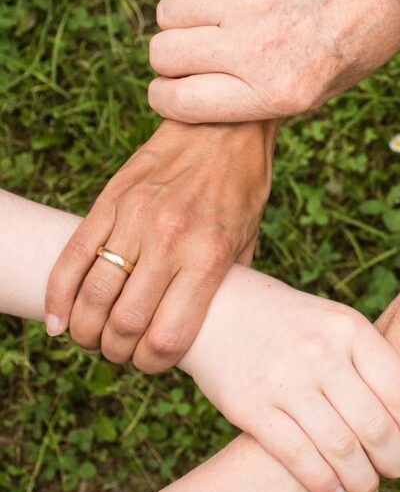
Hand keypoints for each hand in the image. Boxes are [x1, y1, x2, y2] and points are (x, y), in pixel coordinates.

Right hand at [45, 120, 274, 371]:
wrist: (224, 126)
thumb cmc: (242, 188)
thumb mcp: (248, 240)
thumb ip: (226, 285)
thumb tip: (205, 326)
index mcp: (209, 257)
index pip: (167, 337)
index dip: (153, 364)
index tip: (151, 363)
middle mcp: (169, 241)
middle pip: (124, 324)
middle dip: (117, 352)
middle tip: (120, 352)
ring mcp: (135, 219)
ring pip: (92, 296)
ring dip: (86, 331)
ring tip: (93, 337)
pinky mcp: (111, 200)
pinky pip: (72, 257)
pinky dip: (58, 296)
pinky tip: (59, 320)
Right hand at [147, 0, 399, 122]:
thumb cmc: (355, 40)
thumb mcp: (320, 91)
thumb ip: (261, 100)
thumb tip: (201, 98)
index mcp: (277, 93)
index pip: (178, 102)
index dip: (166, 97)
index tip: (174, 88)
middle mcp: (258, 48)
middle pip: (164, 54)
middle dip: (171, 58)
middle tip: (196, 51)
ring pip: (168, 12)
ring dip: (180, 19)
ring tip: (209, 18)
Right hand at [180, 268, 399, 491]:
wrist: (219, 306)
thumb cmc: (288, 319)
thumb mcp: (333, 320)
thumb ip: (366, 357)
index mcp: (348, 328)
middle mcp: (321, 353)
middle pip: (375, 425)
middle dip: (396, 460)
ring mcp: (286, 380)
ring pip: (341, 448)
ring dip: (363, 481)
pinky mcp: (252, 407)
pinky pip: (299, 457)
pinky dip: (325, 484)